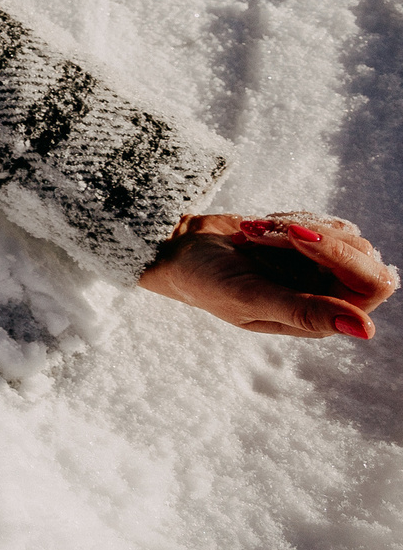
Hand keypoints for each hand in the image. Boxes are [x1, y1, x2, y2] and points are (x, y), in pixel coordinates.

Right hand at [139, 212, 396, 338]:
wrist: (177, 250)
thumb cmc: (207, 282)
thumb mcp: (251, 299)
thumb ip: (305, 312)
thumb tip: (365, 329)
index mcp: (320, 317)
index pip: (372, 285)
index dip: (343, 256)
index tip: (298, 237)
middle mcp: (328, 294)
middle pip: (364, 255)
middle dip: (317, 237)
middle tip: (266, 232)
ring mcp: (319, 268)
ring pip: (343, 234)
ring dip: (294, 227)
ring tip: (251, 235)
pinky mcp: (308, 244)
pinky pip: (322, 221)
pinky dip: (288, 220)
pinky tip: (254, 231)